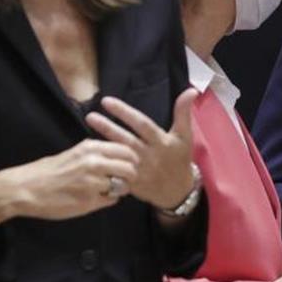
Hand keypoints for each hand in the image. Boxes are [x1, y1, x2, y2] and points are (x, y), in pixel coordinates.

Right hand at [0, 139, 140, 227]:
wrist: (24, 189)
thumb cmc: (47, 171)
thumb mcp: (74, 153)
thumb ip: (96, 154)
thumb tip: (116, 157)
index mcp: (91, 148)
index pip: (126, 150)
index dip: (131, 159)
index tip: (128, 163)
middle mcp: (94, 163)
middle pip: (130, 168)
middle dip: (130, 175)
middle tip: (124, 179)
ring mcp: (92, 183)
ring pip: (123, 186)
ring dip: (120, 189)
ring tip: (110, 190)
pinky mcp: (89, 201)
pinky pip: (111, 200)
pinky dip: (109, 200)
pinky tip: (97, 198)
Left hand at [85, 89, 197, 209]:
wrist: (177, 191)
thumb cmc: (180, 158)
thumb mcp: (185, 135)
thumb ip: (183, 112)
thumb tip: (191, 90)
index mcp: (161, 142)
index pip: (142, 125)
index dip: (125, 113)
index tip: (107, 101)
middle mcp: (149, 155)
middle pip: (126, 139)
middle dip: (107, 126)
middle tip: (90, 115)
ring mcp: (138, 170)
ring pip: (118, 153)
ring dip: (102, 140)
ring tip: (89, 126)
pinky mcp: (130, 182)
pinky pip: (115, 170)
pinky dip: (103, 161)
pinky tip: (90, 152)